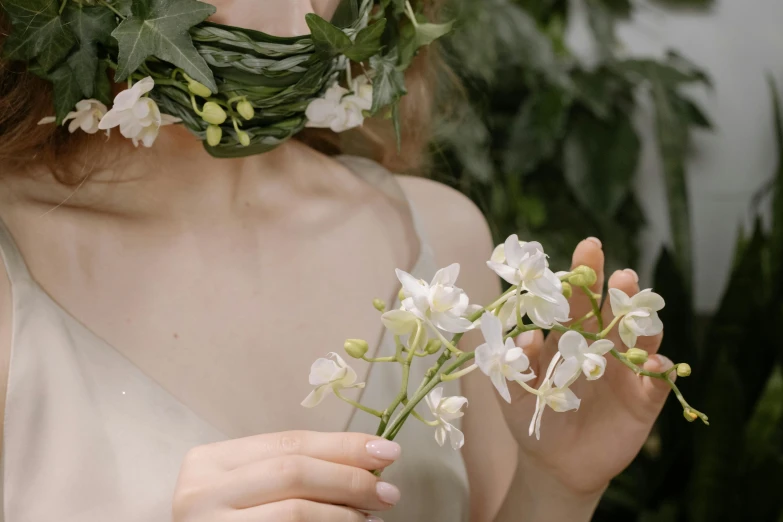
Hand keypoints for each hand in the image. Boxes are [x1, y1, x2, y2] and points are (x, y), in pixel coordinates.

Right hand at [173, 431, 401, 521]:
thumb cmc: (228, 517)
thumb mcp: (250, 484)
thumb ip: (293, 469)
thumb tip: (366, 462)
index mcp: (210, 460)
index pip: (289, 443)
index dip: (342, 445)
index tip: (386, 451)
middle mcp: (201, 491)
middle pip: (293, 472)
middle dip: (349, 478)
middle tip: (388, 491)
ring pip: (294, 512)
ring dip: (344, 513)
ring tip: (373, 517)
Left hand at [499, 238, 672, 496]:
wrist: (555, 466)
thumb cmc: (533, 420)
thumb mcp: (515, 392)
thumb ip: (517, 361)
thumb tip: (525, 332)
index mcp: (570, 338)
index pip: (577, 301)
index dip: (583, 276)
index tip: (589, 247)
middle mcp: (601, 348)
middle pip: (613, 313)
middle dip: (618, 291)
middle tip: (621, 274)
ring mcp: (625, 373)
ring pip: (640, 340)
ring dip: (642, 323)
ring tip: (638, 307)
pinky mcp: (643, 401)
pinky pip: (657, 383)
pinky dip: (659, 371)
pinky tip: (654, 363)